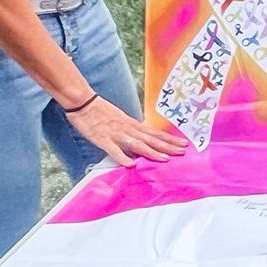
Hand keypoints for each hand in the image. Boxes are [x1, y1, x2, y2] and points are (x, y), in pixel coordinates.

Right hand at [65, 95, 189, 166]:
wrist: (83, 102)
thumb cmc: (101, 112)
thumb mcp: (121, 120)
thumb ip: (132, 131)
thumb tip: (143, 141)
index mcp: (132, 124)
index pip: (155, 133)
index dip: (169, 139)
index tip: (183, 144)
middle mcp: (128, 129)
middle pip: (151, 139)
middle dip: (167, 146)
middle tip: (182, 152)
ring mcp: (116, 134)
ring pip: (137, 144)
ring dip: (151, 151)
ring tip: (165, 159)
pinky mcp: (102, 138)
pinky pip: (113, 149)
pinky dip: (122, 156)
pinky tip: (130, 164)